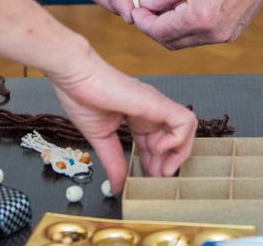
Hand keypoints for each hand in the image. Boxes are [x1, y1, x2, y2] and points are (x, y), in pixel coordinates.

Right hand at [46, 51, 196, 189]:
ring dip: (179, 153)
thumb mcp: (101, 139)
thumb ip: (113, 162)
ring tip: (161, 167)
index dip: (155, 164)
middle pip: (174, 139)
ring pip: (186, 129)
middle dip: (168, 164)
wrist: (75, 76)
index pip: (156, 144)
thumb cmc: (82, 97)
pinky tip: (158, 148)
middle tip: (157, 180)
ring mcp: (156, 106)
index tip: (147, 179)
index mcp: (137, 118)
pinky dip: (178, 139)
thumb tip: (117, 187)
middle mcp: (151, 111)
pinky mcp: (157, 103)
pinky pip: (184, 121)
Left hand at [132, 0, 262, 50]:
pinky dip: (186, 28)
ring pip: (185, 42)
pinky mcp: (231, 33)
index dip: (142, 21)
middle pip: (170, 42)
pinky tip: (180, 10)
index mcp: (200, 17)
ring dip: (169, 29)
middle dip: (153, 28)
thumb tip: (144, 6)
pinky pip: (200, 37)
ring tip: (160, 8)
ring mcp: (224, 36)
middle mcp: (213, 33)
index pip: (159, 31)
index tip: (135, 9)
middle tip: (143, 11)